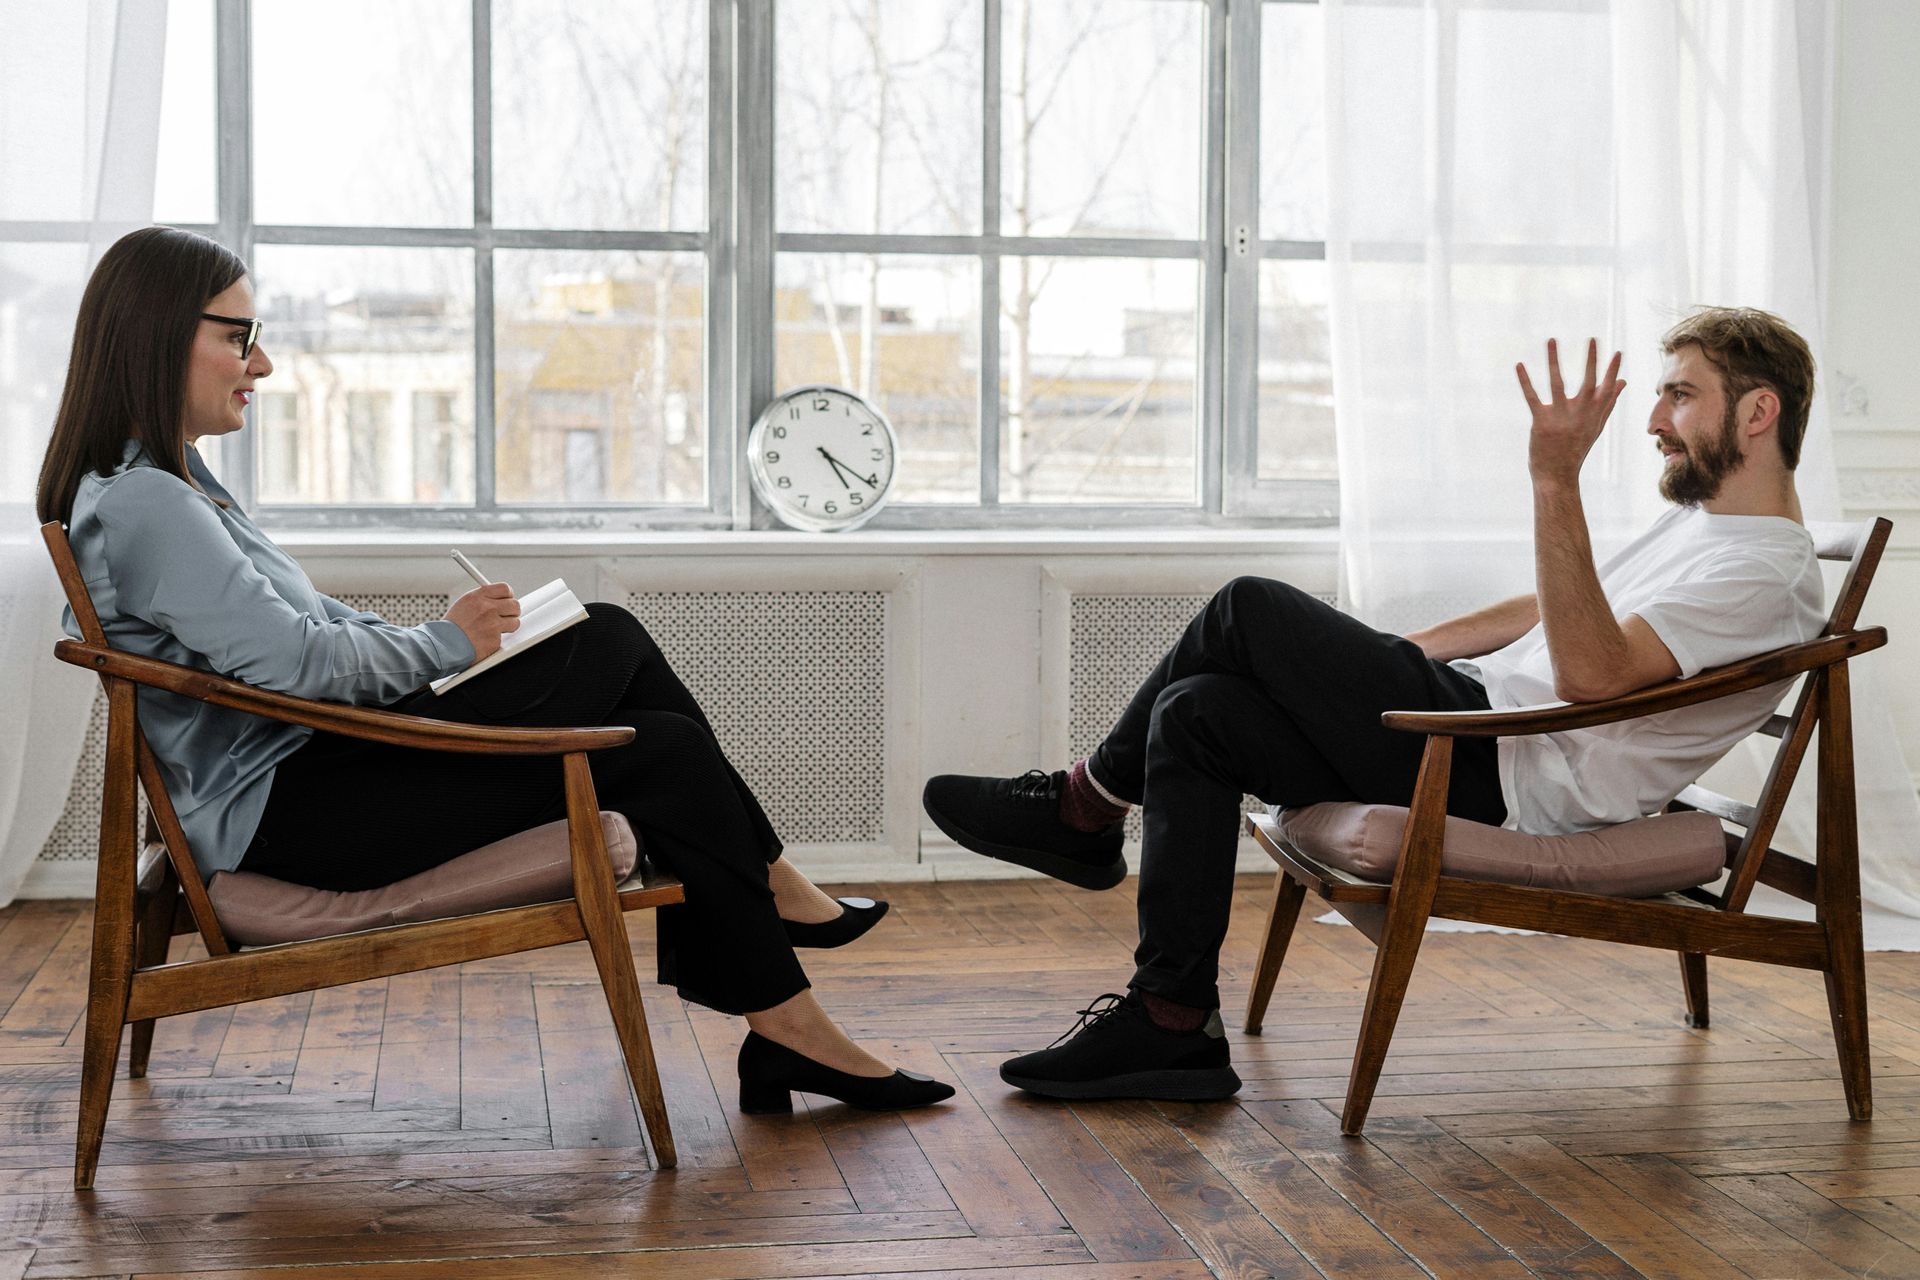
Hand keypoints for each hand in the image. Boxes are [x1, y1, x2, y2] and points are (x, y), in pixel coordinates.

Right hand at [445, 582, 519, 660]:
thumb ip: (482, 599)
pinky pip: (505, 637)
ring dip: (508, 626)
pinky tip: (486, 639)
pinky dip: (497, 639)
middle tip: (506, 615)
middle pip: (514, 604)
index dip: (508, 595)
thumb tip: (499, 598)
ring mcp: (493, 624)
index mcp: (479, 597)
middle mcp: (487, 608)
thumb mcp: (464, 604)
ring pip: (515, 621)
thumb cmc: (452, 626)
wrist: (444, 644)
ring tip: (495, 629)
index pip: (505, 588)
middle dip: (512, 611)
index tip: (507, 600)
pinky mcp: (495, 639)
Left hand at [1517, 337, 1625, 486]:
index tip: (1617, 352)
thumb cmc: (1576, 448)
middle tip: (1592, 338)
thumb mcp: (1595, 426)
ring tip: (1552, 340)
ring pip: (1558, 383)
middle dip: (1591, 360)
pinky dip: (1525, 380)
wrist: (1557, 475)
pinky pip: (1532, 397)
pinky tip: (1520, 364)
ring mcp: (1560, 417)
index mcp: (1593, 414)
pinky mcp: (1541, 422)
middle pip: (1588, 382)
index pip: (1607, 389)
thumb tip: (1623, 382)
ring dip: (1554, 360)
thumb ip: (1608, 403)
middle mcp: (1579, 414)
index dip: (1612, 371)